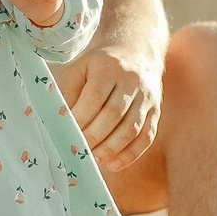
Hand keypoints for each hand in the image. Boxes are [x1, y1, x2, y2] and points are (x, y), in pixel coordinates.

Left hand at [60, 42, 161, 175]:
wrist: (136, 51)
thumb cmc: (100, 64)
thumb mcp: (80, 68)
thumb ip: (68, 92)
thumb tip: (61, 121)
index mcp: (108, 67)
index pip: (95, 98)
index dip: (81, 119)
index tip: (68, 133)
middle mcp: (131, 80)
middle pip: (114, 115)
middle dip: (94, 137)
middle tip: (79, 150)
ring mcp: (147, 96)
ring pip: (132, 128)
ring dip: (111, 149)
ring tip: (94, 158)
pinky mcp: (156, 110)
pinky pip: (147, 136)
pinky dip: (131, 154)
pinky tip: (114, 164)